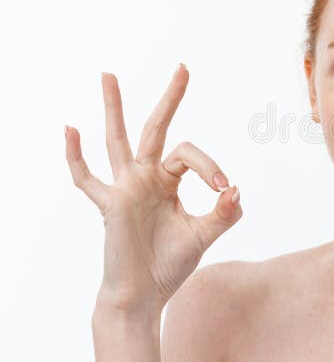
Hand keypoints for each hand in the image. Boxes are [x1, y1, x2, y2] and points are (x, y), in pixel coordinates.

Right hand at [65, 64, 242, 313]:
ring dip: (115, 108)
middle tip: (183, 67)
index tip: (223, 190)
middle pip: (156, 128)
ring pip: (119, 140)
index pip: (190, 154)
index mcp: (169, 180)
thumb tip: (235, 190)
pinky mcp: (110, 205)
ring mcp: (125, 188)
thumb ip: (223, 215)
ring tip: (109, 75)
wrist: (144, 294)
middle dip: (170, 98)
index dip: (210, 166)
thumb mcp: (203, 236)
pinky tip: (70, 130)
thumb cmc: (170, 264)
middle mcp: (145, 177)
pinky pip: (87, 179)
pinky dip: (76, 156)